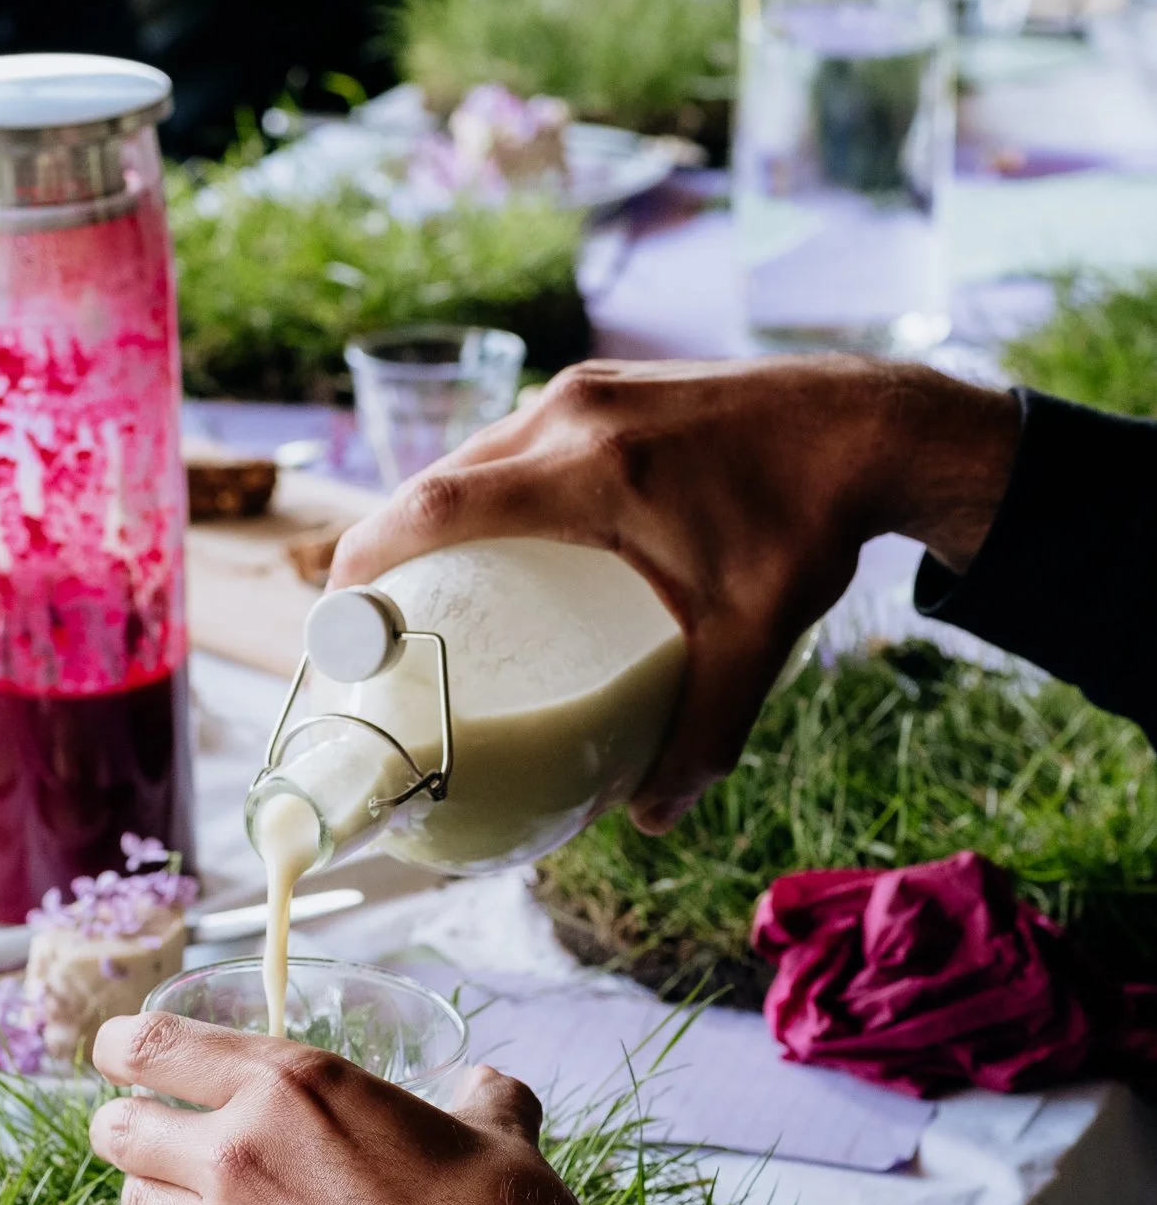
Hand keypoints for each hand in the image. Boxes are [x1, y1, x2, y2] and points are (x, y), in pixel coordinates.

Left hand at [89, 1017, 595, 1204]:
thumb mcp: (495, 1134)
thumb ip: (476, 1097)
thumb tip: (484, 1083)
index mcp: (293, 1084)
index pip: (153, 1045)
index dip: (120, 1045)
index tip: (118, 1051)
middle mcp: (239, 1152)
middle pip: (117, 1128)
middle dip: (130, 1124)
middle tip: (161, 1134)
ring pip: (131, 1204)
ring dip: (154, 1196)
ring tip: (189, 1201)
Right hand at [329, 358, 1019, 831]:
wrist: (868, 423)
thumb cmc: (809, 524)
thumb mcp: (753, 640)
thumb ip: (703, 734)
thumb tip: (652, 820)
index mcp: (593, 471)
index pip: (439, 506)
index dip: (368, 558)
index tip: (336, 619)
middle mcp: (573, 415)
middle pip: (440, 479)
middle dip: (389, 546)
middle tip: (369, 623)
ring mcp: (587, 389)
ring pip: (475, 450)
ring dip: (436, 511)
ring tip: (424, 586)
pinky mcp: (605, 384)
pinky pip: (515, 436)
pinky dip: (487, 485)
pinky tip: (499, 536)